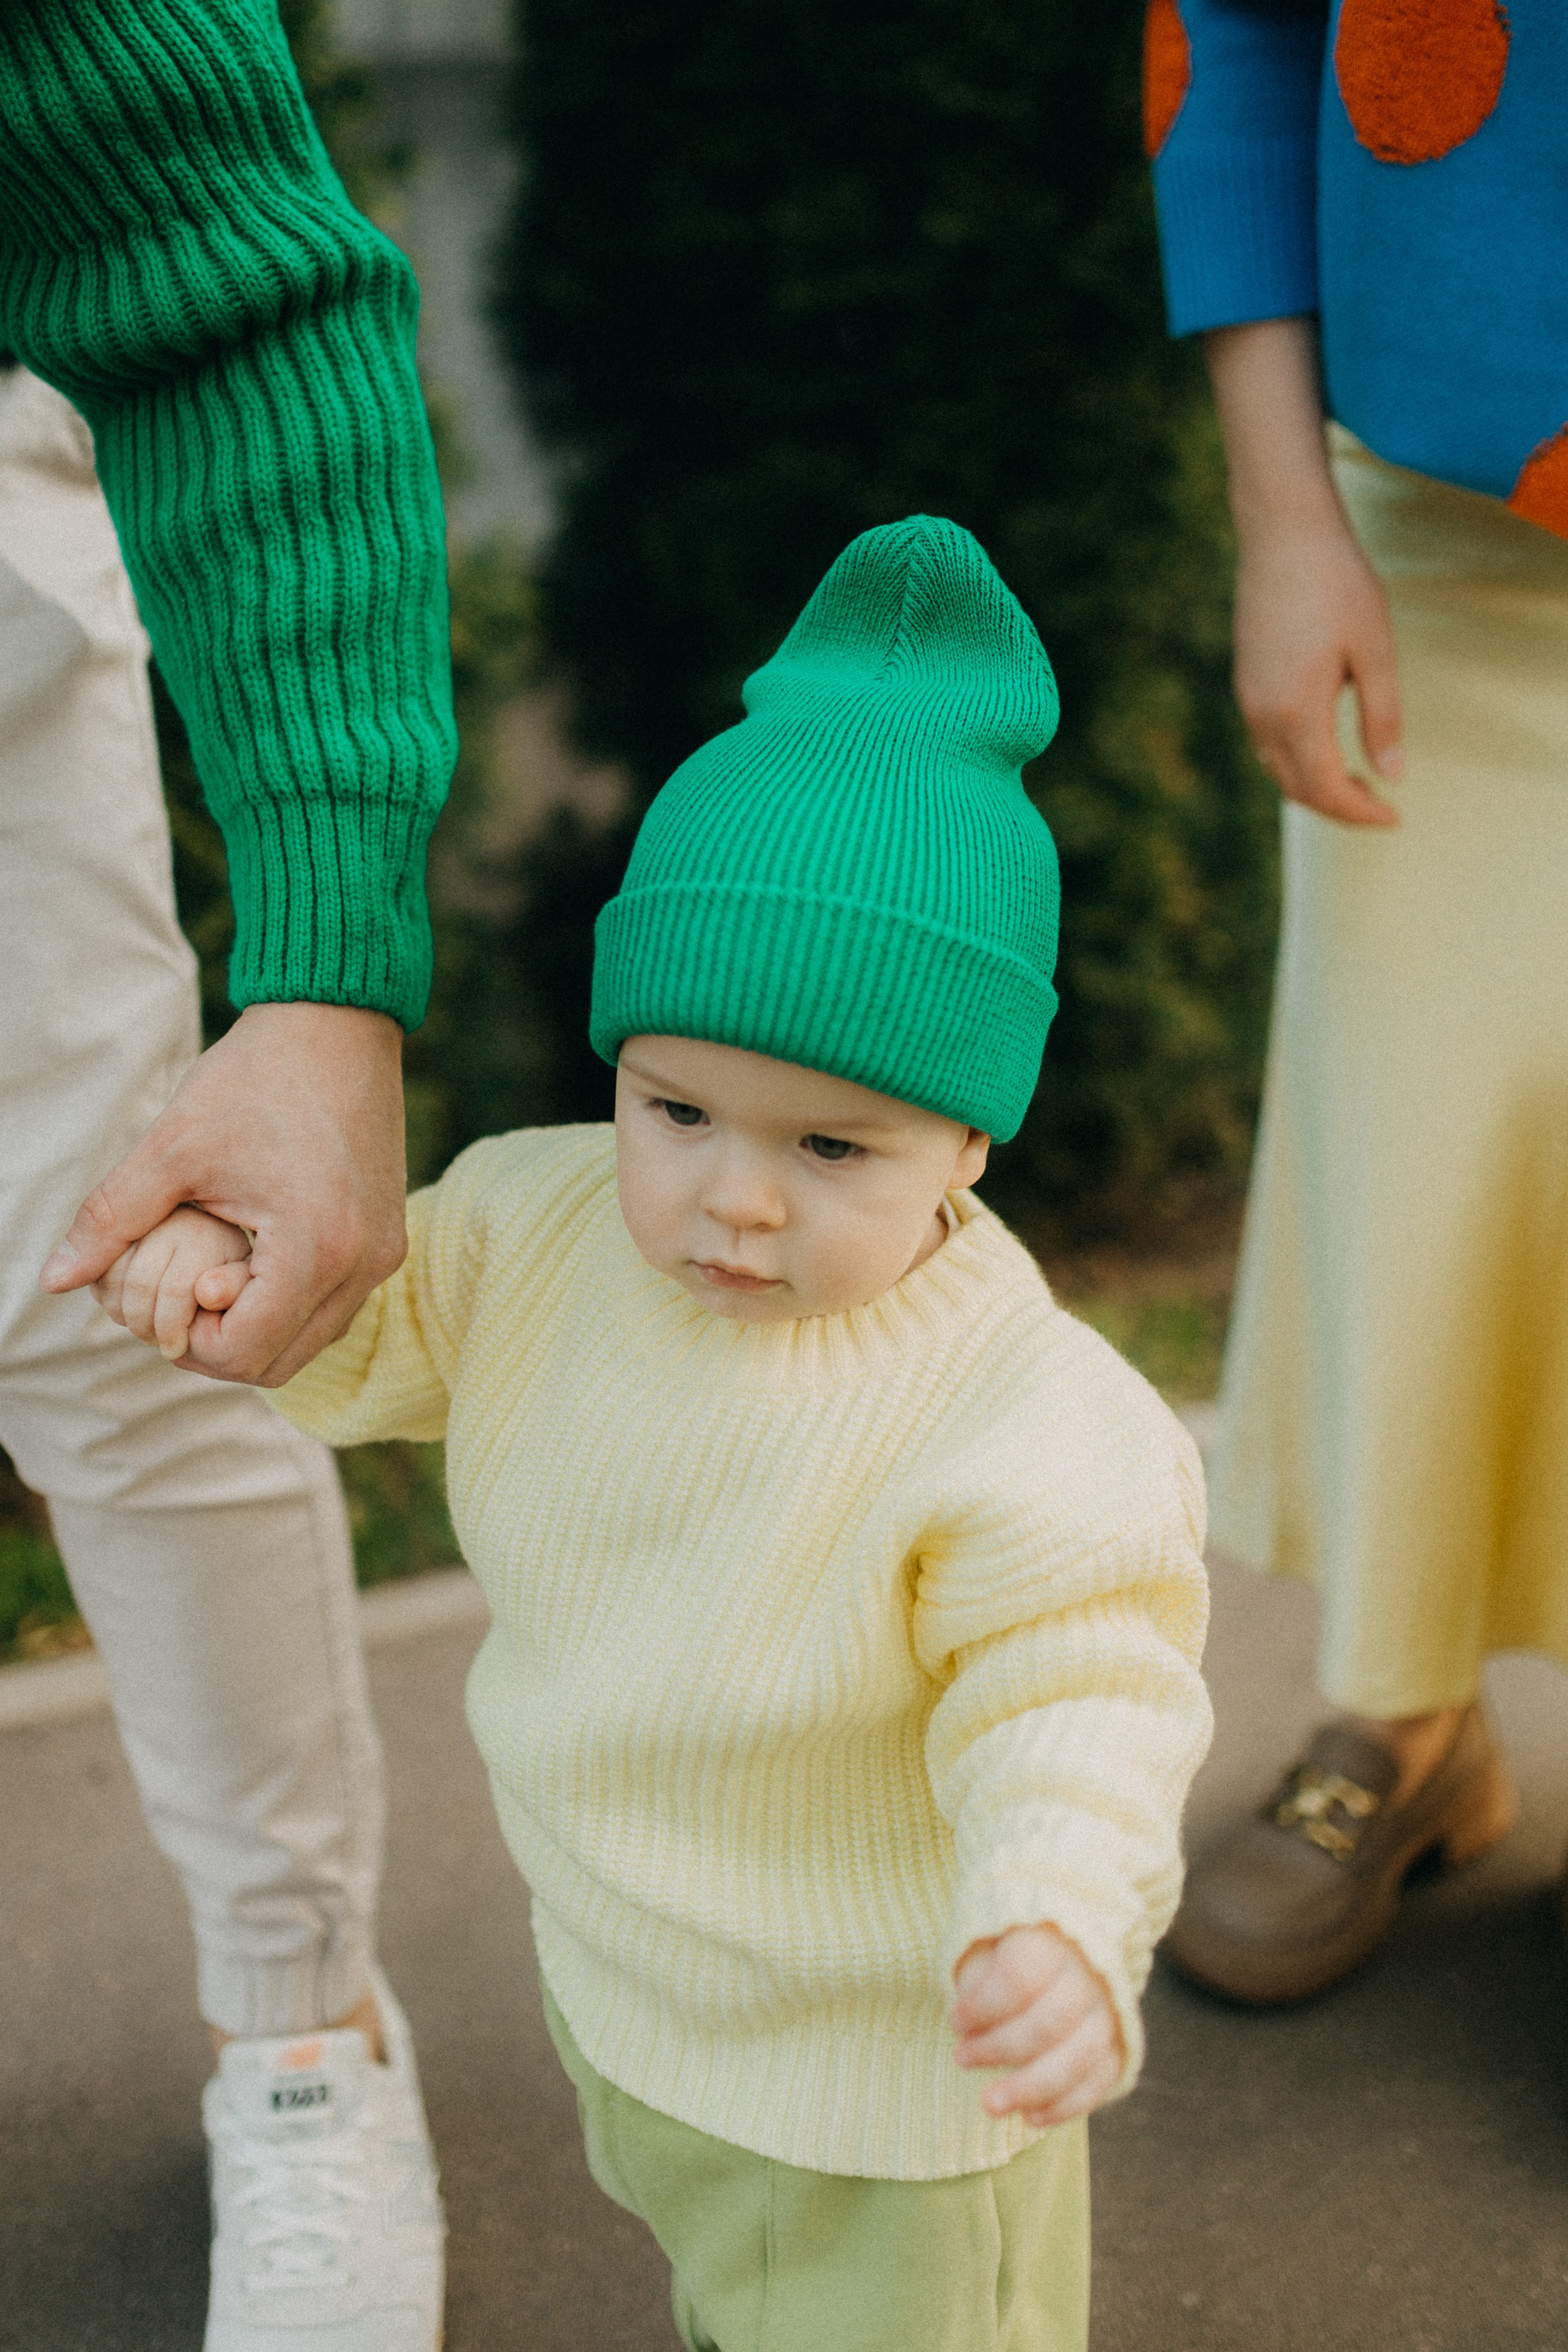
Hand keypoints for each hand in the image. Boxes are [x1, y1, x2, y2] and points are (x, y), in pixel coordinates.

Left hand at [39, 1003, 406, 1386]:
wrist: (338, 1023)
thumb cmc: (256, 1077)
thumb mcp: (172, 1147)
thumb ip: (112, 1219)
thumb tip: (54, 1279)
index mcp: (314, 1249)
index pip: (245, 1353)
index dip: (187, 1344)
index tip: (159, 1300)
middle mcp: (362, 1265)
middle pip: (280, 1365)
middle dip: (217, 1348)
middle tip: (176, 1299)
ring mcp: (382, 1255)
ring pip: (310, 1341)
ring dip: (255, 1328)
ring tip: (211, 1273)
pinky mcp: (386, 1240)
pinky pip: (332, 1306)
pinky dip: (287, 1304)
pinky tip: (249, 1258)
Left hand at [950, 1924, 1121, 2127]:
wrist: (1063, 1950)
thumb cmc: (1011, 1953)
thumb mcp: (987, 1948)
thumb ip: (979, 1980)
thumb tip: (973, 2030)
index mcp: (1052, 1939)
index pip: (1019, 1976)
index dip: (984, 2006)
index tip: (955, 2021)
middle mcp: (1089, 1973)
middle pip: (1048, 2023)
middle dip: (1000, 2049)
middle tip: (961, 2059)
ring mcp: (1109, 2011)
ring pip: (1077, 2059)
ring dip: (1030, 2088)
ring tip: (989, 2104)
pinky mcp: (1118, 2045)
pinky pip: (1098, 2082)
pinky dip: (1065, 2106)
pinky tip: (1029, 2117)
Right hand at [1232, 515, 1402, 828]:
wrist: (1283, 532)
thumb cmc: (1336, 583)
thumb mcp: (1375, 651)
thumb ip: (1382, 718)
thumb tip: (1392, 775)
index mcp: (1296, 713)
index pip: (1326, 788)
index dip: (1361, 813)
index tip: (1394, 818)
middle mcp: (1263, 716)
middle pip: (1297, 789)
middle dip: (1340, 808)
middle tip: (1381, 807)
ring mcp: (1248, 700)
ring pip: (1278, 770)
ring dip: (1317, 786)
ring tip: (1359, 781)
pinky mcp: (1246, 683)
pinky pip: (1268, 744)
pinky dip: (1298, 761)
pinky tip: (1327, 746)